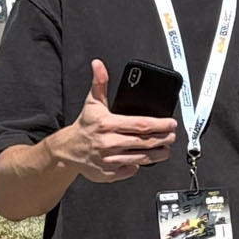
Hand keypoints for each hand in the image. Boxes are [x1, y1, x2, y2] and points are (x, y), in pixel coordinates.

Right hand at [61, 59, 178, 184]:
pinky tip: (145, 159)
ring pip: (141, 158)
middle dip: (163, 139)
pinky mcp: (108, 174)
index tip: (171, 123)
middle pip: (145, 142)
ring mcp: (109, 160)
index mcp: (107, 124)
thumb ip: (99, 83)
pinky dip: (139, 165)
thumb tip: (98, 64)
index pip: (141, 124)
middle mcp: (109, 143)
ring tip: (165, 149)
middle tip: (172, 136)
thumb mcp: (92, 103)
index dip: (160, 124)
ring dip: (157, 154)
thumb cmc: (85, 126)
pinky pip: (130, 170)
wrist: (67, 150)